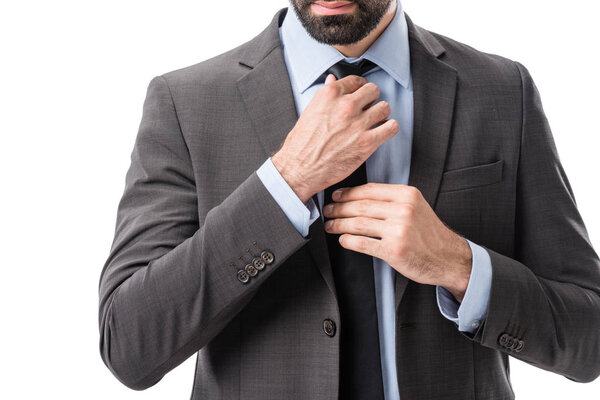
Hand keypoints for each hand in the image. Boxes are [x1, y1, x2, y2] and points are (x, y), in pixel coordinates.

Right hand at [271, 74, 398, 202]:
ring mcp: (358, 124)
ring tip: (375, 121)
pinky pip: (391, 127)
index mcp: (329, 95)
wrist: (300, 169)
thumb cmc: (301, 144)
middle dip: (371, 99)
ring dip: (381, 114)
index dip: (359, 88)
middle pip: (373, 90)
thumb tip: (333, 81)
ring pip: (384, 107)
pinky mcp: (367, 142)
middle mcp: (345, 106)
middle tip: (368, 108)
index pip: (355, 80)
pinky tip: (382, 132)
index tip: (360, 95)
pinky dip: (389, 129)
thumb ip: (325, 96)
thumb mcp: (309, 112)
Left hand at [322, 183, 472, 301]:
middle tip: (328, 211)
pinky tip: (342, 240)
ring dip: (339, 225)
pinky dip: (348, 241)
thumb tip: (359, 197)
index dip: (348, 193)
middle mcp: (403, 210)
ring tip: (330, 226)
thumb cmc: (429, 234)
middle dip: (339, 209)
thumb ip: (392, 200)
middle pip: (360, 206)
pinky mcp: (394, 250)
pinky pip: (363, 243)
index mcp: (407, 195)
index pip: (369, 190)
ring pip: (358, 224)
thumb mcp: (416, 207)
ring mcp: (399, 230)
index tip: (336, 196)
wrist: (448, 258)